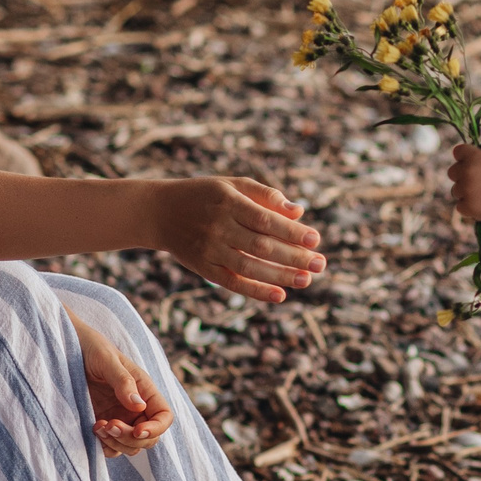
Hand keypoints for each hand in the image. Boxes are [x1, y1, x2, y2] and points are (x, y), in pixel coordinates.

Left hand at [69, 311, 173, 456]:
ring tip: (98, 426)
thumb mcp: (106, 359)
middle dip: (131, 438)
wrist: (65, 350)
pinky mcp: (102, 426)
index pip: (164, 416)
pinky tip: (93, 430)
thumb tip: (139, 407)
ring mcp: (119, 419)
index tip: (137, 431)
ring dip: (117, 443)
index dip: (156, 428)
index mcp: (144, 390)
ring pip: (131, 446)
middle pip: (149, 437)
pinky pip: (112, 448)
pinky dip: (106, 447)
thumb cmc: (90, 348)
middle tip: (109, 424)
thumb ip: (123, 381)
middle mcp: (135, 408)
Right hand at [155, 178, 322, 303]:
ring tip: (307, 280)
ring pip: (250, 267)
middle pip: (262, 246)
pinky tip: (280, 295)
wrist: (159, 212)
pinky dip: (256, 291)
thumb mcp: (232, 185)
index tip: (316, 239)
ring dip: (280, 276)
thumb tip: (300, 211)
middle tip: (321, 264)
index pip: (266, 220)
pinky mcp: (204, 268)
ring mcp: (210, 250)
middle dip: (294, 256)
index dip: (292, 232)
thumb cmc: (205, 195)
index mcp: (229, 202)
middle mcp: (219, 227)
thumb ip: (266, 195)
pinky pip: (233, 283)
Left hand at [447, 143, 480, 222]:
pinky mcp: (467, 206)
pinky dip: (469, 208)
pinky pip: (460, 207)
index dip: (464, 158)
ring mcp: (465, 189)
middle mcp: (466, 171)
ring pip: (456, 191)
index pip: (457, 152)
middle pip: (452, 172)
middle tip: (477, 182)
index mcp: (473, 156)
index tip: (472, 163)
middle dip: (462, 176)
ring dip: (466, 193)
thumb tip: (472, 160)